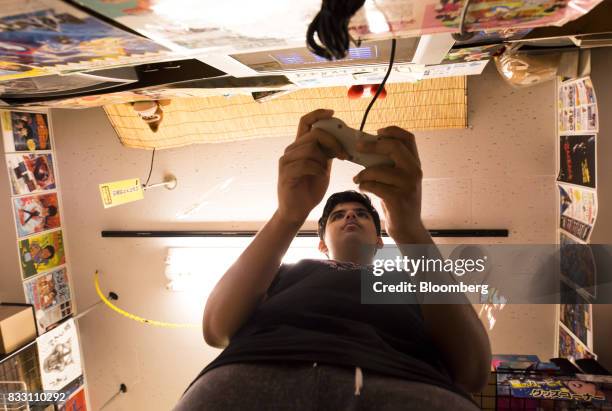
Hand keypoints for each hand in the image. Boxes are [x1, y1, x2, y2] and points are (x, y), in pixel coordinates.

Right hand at [277, 109, 346, 224]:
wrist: (297, 210)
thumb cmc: (310, 189)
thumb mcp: (323, 167)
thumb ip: (328, 153)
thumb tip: (342, 139)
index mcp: (300, 146)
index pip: (306, 122)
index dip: (318, 114)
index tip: (333, 113)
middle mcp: (291, 150)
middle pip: (314, 134)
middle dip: (333, 142)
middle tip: (344, 155)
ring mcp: (286, 160)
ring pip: (310, 148)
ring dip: (323, 160)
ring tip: (326, 171)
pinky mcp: (285, 173)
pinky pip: (305, 164)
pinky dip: (317, 169)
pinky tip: (321, 176)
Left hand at [352, 126, 427, 242]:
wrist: (407, 227)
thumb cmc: (398, 200)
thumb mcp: (399, 179)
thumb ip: (390, 164)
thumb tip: (366, 147)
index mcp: (415, 164)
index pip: (408, 138)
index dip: (393, 131)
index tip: (377, 132)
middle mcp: (415, 172)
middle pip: (393, 147)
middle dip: (372, 145)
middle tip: (357, 147)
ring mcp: (408, 185)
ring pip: (378, 169)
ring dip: (363, 173)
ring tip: (357, 178)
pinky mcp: (398, 199)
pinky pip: (374, 186)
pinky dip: (364, 185)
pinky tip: (362, 187)